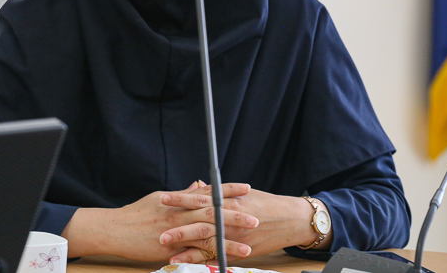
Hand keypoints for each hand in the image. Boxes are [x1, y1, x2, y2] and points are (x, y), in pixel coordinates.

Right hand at [62, 181, 257, 261]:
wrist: (116, 228)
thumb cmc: (136, 213)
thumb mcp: (160, 198)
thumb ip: (182, 194)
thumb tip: (198, 184)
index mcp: (179, 200)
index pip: (208, 192)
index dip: (228, 190)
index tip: (246, 188)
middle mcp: (180, 213)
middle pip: (212, 212)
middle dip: (235, 215)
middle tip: (256, 218)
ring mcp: (176, 231)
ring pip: (207, 234)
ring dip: (228, 239)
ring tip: (249, 245)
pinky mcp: (170, 248)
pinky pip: (194, 253)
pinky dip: (210, 257)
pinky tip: (224, 262)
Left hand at [160, 187, 324, 263]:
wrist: (288, 220)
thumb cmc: (265, 204)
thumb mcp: (241, 194)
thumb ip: (218, 192)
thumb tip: (198, 186)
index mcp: (228, 201)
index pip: (199, 198)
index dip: (180, 198)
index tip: (163, 198)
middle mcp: (229, 217)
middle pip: (198, 220)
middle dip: (177, 223)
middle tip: (157, 227)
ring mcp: (233, 235)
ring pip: (204, 239)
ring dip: (184, 243)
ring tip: (165, 245)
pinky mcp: (238, 249)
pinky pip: (215, 255)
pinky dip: (199, 259)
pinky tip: (184, 261)